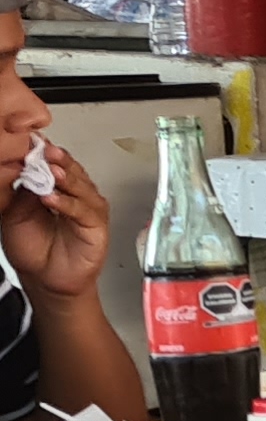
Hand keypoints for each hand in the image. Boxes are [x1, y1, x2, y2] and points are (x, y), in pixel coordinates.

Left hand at [0, 137, 111, 303]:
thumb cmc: (32, 248)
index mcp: (54, 186)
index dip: (43, 152)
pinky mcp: (97, 226)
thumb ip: (22, 191)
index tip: (31, 141)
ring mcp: (87, 208)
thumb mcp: (14, 214)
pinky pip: (84, 210)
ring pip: (81, 186)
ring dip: (66, 177)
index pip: (52, 163)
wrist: (43, 279)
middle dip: (57, 159)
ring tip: (51, 170)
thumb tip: (23, 166)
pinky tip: (52, 198)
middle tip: (45, 150)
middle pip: (70, 169)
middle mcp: (74, 193)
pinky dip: (68, 203)